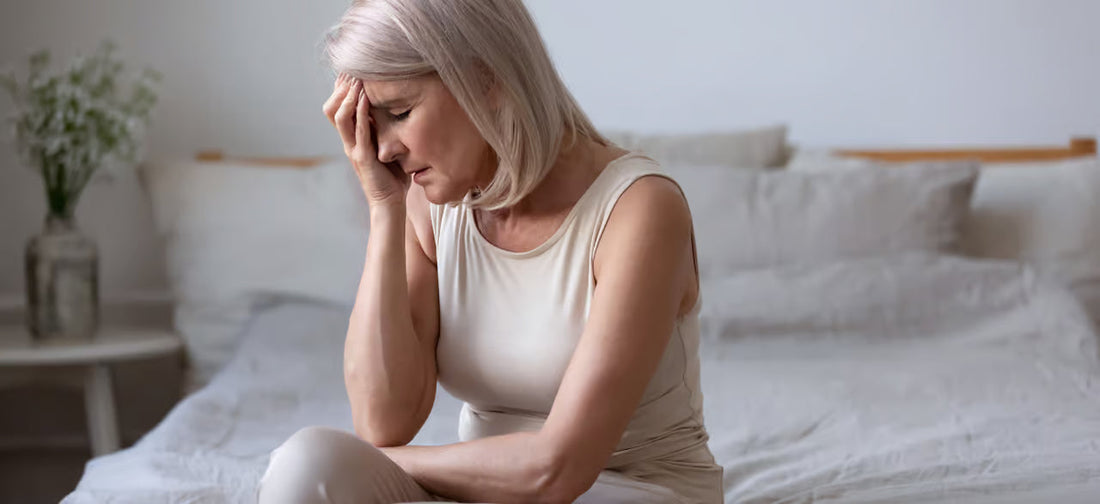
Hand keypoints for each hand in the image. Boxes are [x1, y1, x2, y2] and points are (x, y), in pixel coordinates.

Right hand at [323, 73, 409, 208]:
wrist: (390, 202)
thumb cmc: (391, 174)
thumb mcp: (387, 144)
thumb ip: (384, 127)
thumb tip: (395, 105)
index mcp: (352, 137)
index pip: (337, 106)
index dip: (341, 87)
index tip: (352, 68)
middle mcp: (348, 141)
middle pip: (331, 107)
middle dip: (341, 87)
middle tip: (352, 68)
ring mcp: (353, 148)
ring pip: (339, 116)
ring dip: (347, 95)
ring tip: (356, 78)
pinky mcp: (363, 157)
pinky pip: (357, 130)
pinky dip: (360, 111)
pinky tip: (365, 97)